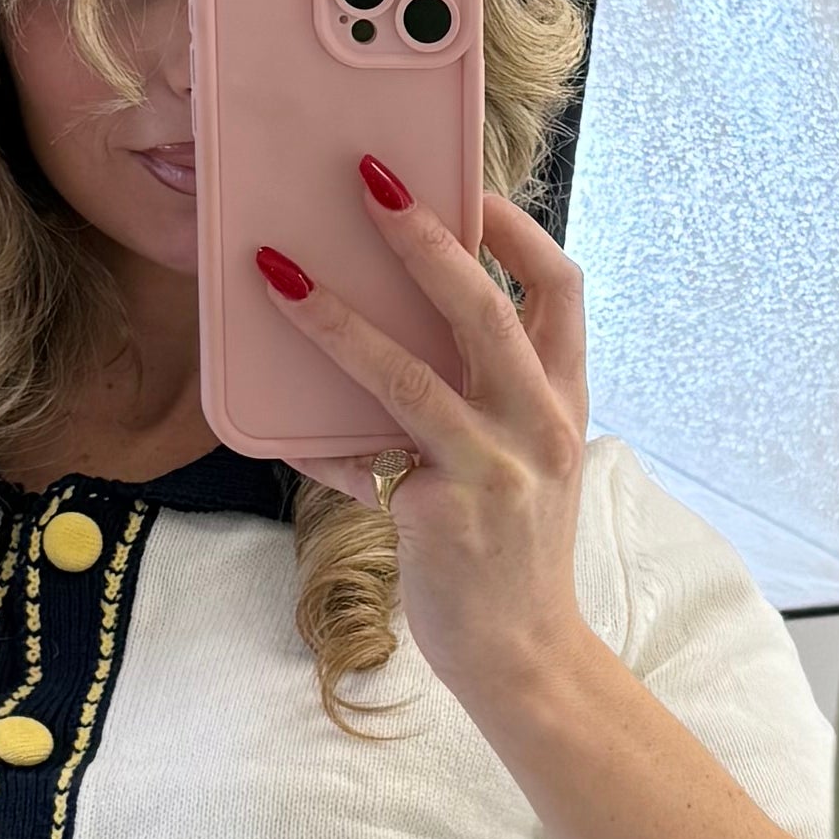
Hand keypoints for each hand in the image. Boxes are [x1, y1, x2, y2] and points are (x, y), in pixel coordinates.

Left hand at [260, 167, 594, 726]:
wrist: (523, 656)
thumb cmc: (512, 553)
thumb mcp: (522, 463)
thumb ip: (483, 401)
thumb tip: (392, 330)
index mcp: (563, 402)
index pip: (559, 289)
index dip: (513, 229)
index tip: (467, 187)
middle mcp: (538, 428)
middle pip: (484, 308)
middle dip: (422, 237)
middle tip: (368, 181)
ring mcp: (490, 472)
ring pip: (405, 374)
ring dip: (334, 318)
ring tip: (278, 274)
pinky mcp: (437, 516)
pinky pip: (359, 460)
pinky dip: (317, 441)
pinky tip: (275, 427)